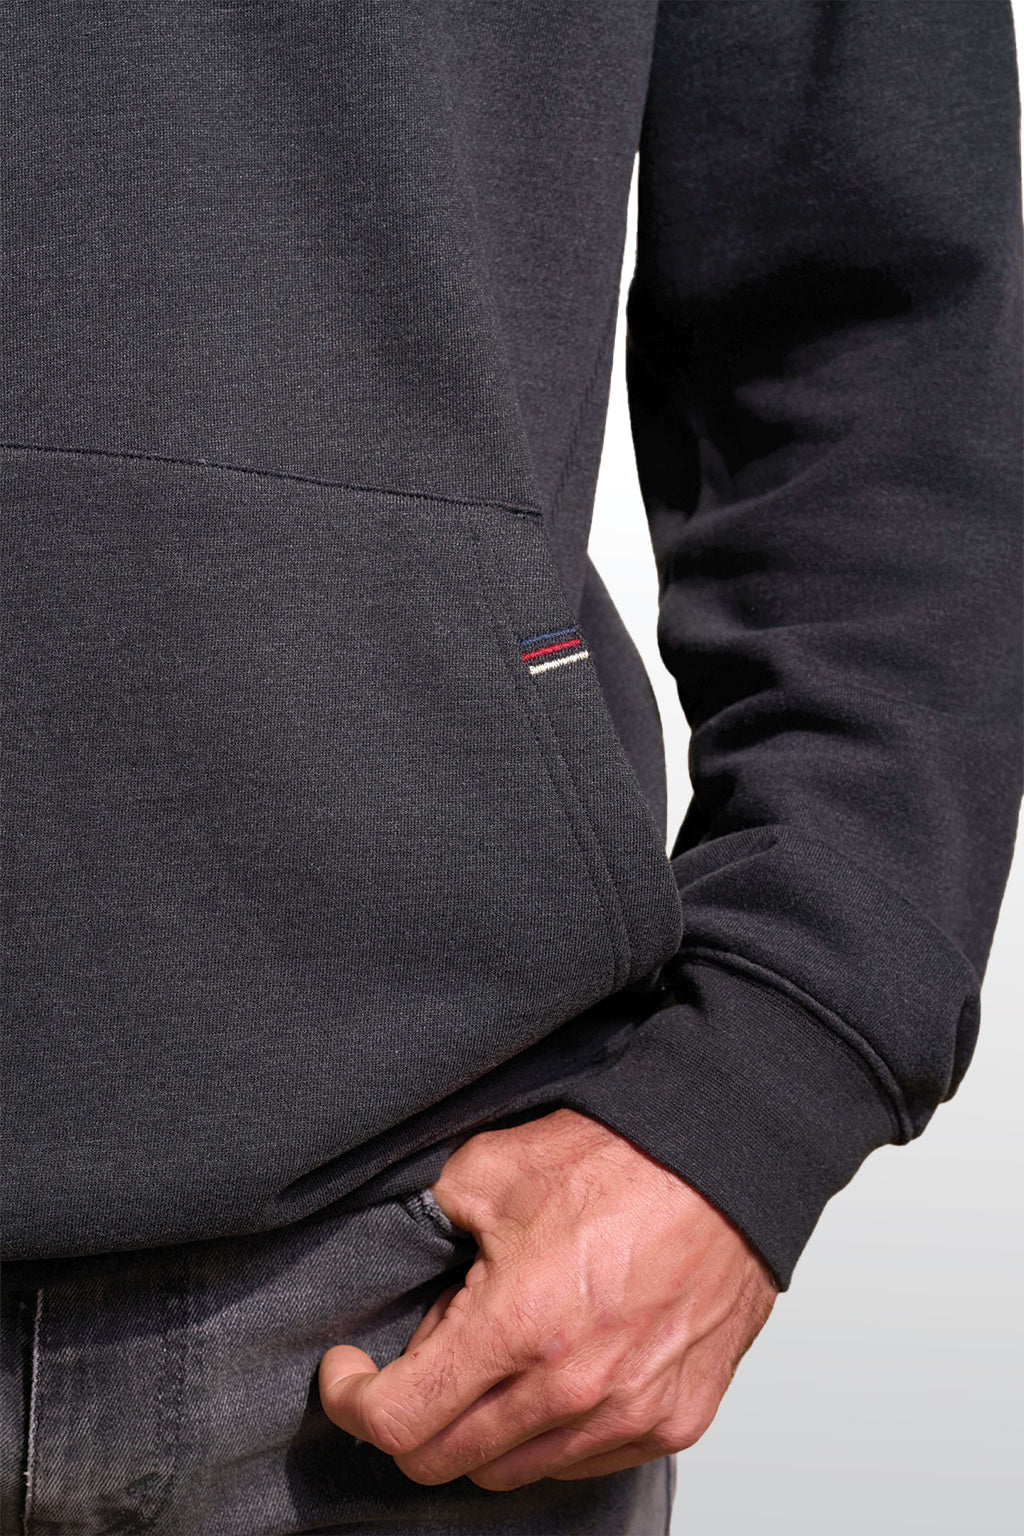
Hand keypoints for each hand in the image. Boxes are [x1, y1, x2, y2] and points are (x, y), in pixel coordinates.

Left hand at [319, 1107, 777, 1488]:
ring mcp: (628, 1416)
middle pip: (445, 1460)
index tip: (349, 1373)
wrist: (725, 1164)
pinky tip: (548, 1372)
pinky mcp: (671, 1423)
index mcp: (519, 1326)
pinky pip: (580, 1463)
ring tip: (493, 1353)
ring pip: (511, 1471)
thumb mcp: (490, 1169)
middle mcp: (574, 1390)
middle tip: (415, 1359)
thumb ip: (427, 1224)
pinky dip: (547, 1432)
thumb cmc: (620, 1160)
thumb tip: (398, 1270)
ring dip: (479, 1426)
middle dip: (408, 1418)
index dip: (353, 1400)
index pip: (399, 1422)